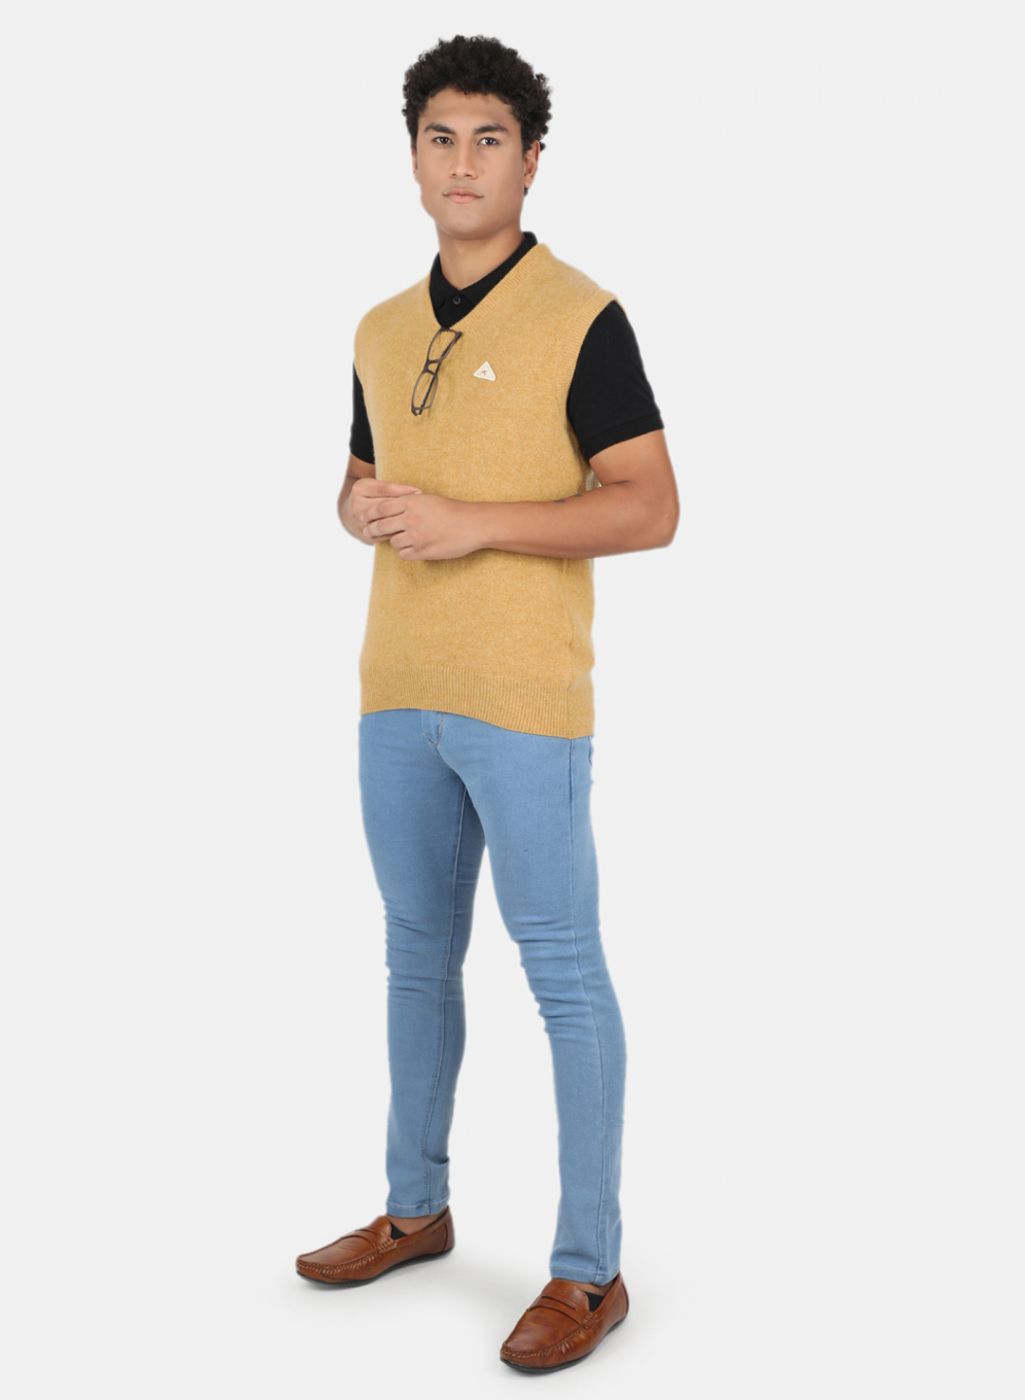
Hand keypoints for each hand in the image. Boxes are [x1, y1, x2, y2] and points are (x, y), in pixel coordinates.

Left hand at [360, 486, 482, 560]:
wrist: (472, 524)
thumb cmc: (452, 510)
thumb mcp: (428, 500)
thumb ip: (408, 503)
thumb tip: (389, 509)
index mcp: (411, 503)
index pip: (381, 508)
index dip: (370, 514)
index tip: (364, 518)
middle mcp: (411, 519)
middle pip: (382, 526)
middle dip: (373, 530)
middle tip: (368, 533)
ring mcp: (416, 536)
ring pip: (393, 542)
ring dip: (395, 541)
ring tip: (405, 539)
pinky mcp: (423, 551)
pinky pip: (404, 554)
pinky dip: (406, 552)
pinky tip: (414, 548)